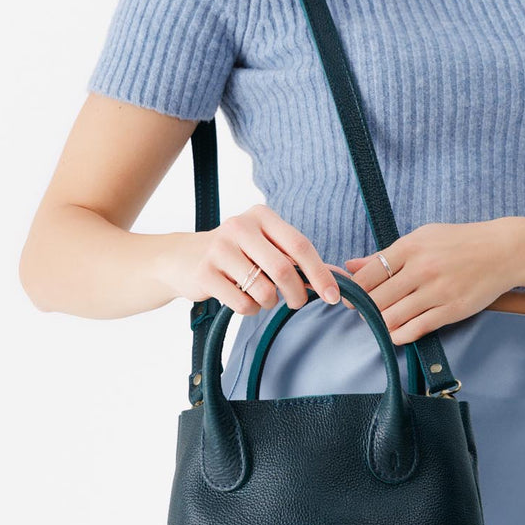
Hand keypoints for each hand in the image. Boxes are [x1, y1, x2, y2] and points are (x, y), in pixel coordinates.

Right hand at [158, 203, 344, 315]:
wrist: (182, 259)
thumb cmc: (236, 255)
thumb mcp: (267, 248)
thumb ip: (300, 260)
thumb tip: (341, 277)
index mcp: (262, 215)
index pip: (301, 245)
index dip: (321, 274)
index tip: (333, 296)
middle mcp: (240, 226)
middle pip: (284, 270)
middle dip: (297, 295)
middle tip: (296, 303)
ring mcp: (220, 248)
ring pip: (264, 290)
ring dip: (269, 303)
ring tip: (260, 296)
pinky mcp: (204, 273)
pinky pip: (242, 303)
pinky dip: (249, 309)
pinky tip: (239, 298)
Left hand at [341, 221, 515, 345]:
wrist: (504, 251)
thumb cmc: (460, 242)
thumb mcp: (422, 237)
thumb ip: (386, 254)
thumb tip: (351, 265)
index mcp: (410, 247)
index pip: (367, 275)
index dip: (353, 291)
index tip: (351, 298)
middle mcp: (421, 268)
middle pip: (376, 299)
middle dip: (365, 310)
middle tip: (365, 313)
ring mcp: (437, 291)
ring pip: (392, 317)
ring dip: (382, 324)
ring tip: (382, 322)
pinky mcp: (452, 309)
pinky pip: (416, 329)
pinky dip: (400, 335)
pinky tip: (397, 333)